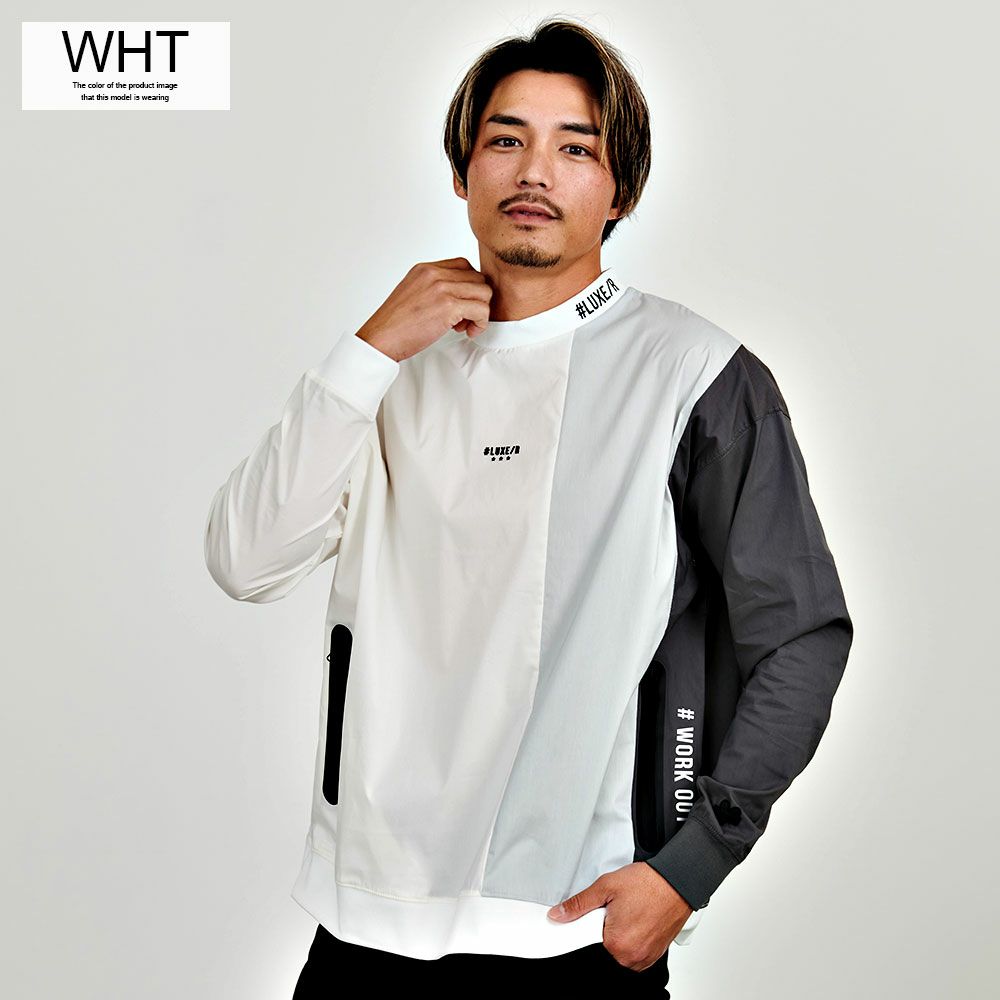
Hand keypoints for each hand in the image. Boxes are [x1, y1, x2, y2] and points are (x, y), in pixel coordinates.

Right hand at [357, 257, 492, 361]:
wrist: (381, 338)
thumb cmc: (395, 323)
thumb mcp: (413, 293)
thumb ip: (433, 287)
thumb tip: (456, 294)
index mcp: (425, 269)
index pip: (463, 265)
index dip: (469, 286)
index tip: (462, 303)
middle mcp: (434, 274)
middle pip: (478, 278)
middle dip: (476, 299)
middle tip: (465, 318)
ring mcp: (442, 289)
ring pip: (484, 292)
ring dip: (480, 311)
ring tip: (465, 325)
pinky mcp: (448, 307)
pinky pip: (481, 310)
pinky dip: (480, 323)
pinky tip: (468, 331)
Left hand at [546, 861, 692, 971]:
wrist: (677, 881)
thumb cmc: (648, 883)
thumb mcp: (606, 886)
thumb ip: (579, 904)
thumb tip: (559, 914)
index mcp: (616, 944)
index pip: (587, 942)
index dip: (588, 923)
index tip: (595, 914)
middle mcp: (632, 957)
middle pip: (604, 946)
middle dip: (604, 927)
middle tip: (615, 908)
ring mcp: (645, 958)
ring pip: (620, 950)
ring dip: (619, 933)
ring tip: (629, 911)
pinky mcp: (655, 955)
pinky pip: (635, 951)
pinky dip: (633, 937)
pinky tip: (638, 918)